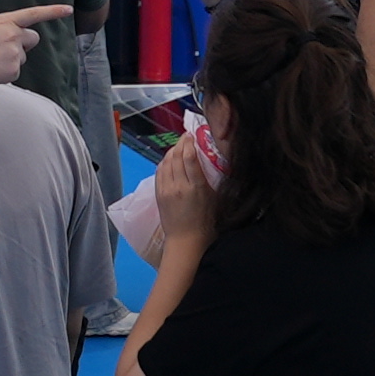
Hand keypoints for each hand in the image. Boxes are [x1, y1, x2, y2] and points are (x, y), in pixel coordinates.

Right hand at [0, 4, 62, 95]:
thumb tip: (10, 34)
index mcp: (3, 21)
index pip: (33, 13)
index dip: (53, 11)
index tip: (68, 10)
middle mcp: (13, 35)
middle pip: (33, 38)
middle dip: (24, 42)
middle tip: (5, 48)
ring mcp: (15, 53)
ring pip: (22, 55)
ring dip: (11, 58)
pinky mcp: (14, 70)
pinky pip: (16, 70)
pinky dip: (6, 71)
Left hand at [150, 131, 217, 252]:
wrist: (186, 241)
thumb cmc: (207, 223)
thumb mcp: (215, 199)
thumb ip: (211, 179)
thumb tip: (212, 160)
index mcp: (196, 187)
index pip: (190, 158)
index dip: (190, 143)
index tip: (192, 134)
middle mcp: (179, 186)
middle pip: (177, 156)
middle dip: (181, 143)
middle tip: (186, 136)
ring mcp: (167, 189)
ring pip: (166, 162)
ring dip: (172, 150)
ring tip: (179, 145)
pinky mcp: (159, 193)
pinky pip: (160, 171)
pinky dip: (164, 161)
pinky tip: (170, 158)